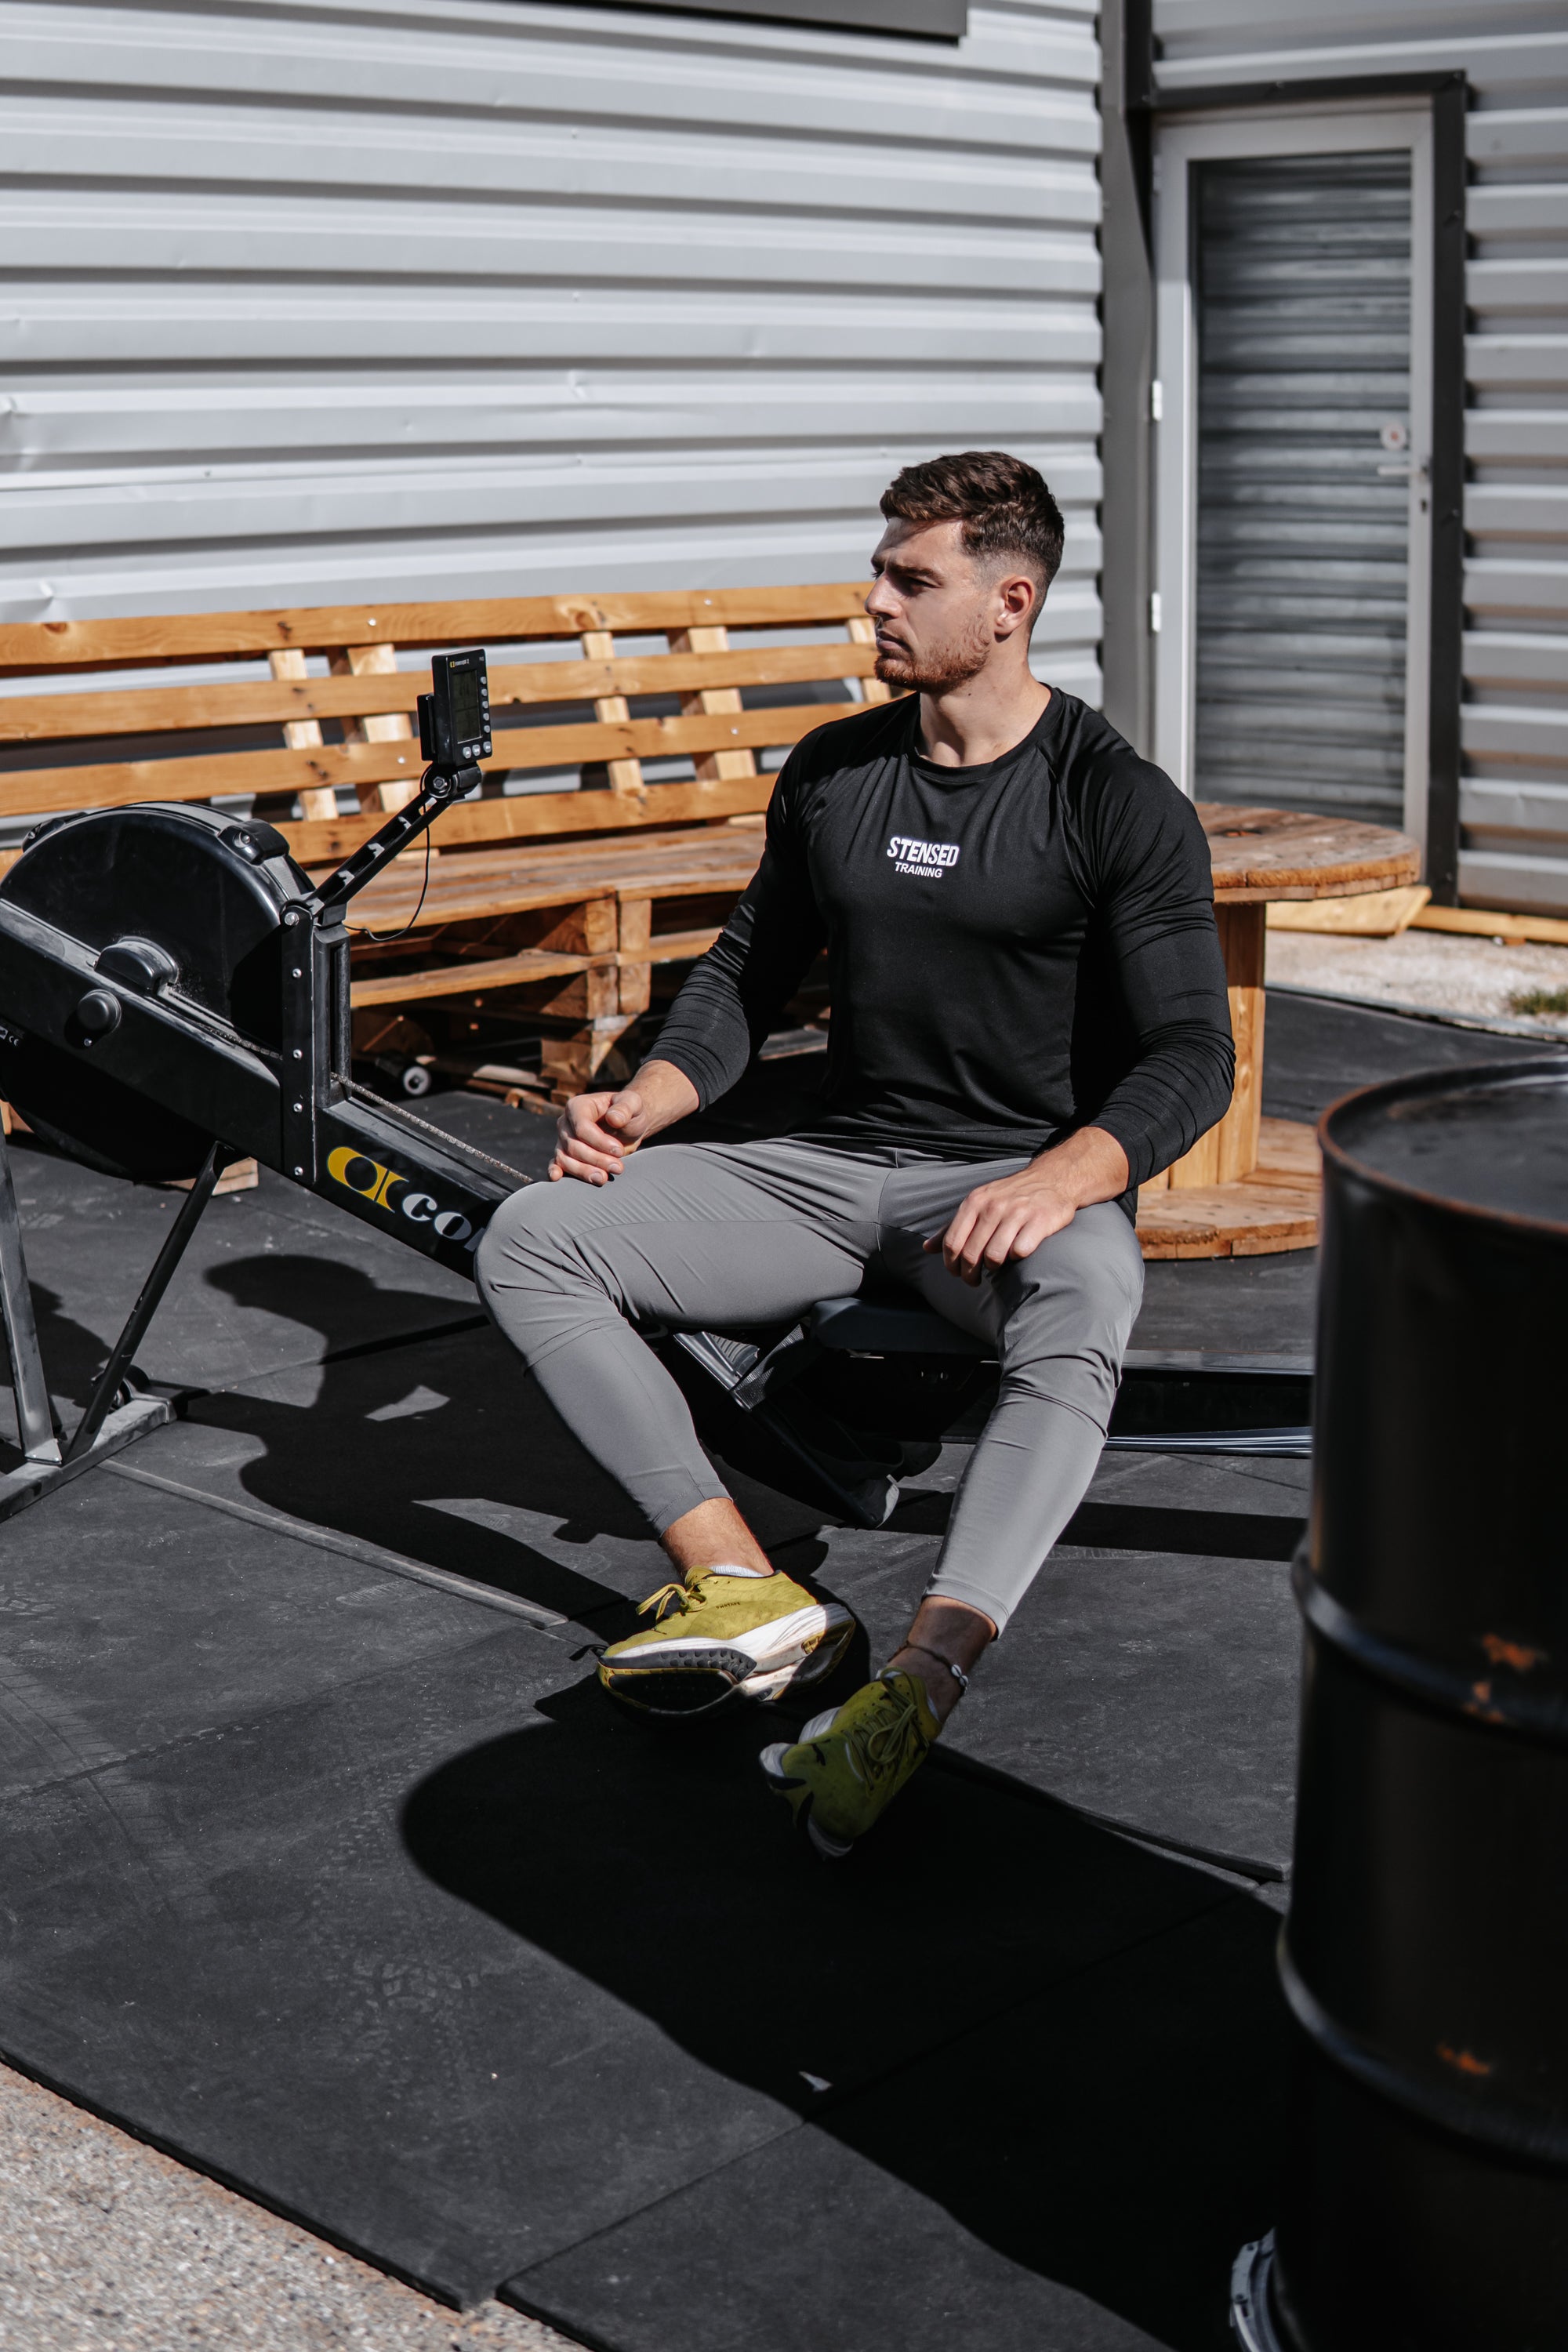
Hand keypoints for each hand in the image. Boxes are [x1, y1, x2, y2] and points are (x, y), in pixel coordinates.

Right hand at [549, 1087, 651, 1183]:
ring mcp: (563, 1139)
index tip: (619, 1151)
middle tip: (618, 1168)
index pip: (582, 1128)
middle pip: (573, 1146)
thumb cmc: (629, 1111)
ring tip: (603, 1178)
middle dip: (597, 1160)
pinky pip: (557, 1163)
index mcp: (578, 1106)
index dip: (599, 1142)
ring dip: (584, 1171)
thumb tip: (613, 1119)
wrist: (628, 1125)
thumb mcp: (633, 1103)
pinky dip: (556, 1171)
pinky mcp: (565, 1154)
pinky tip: (557, 1178)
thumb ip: (625, 1108)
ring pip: (565, 1159)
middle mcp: (566, 1122)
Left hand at [923, 1127, 1129, 1283]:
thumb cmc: (1010, 1197)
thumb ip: (953, 1227)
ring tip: (997, 1266)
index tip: (957, 1274)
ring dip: (994, 1268)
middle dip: (970, 1275)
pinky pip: (1020, 1251)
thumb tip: (926, 1248)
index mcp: (974, 1201)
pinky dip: (1017, 1258)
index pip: (952, 1242)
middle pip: (972, 1254)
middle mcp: (994, 1206)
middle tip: (975, 1281)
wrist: (1052, 1179)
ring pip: (995, 1256)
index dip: (951, 1265)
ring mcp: (1017, 1213)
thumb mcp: (978, 1204)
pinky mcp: (1040, 1221)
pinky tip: (1019, 1253)